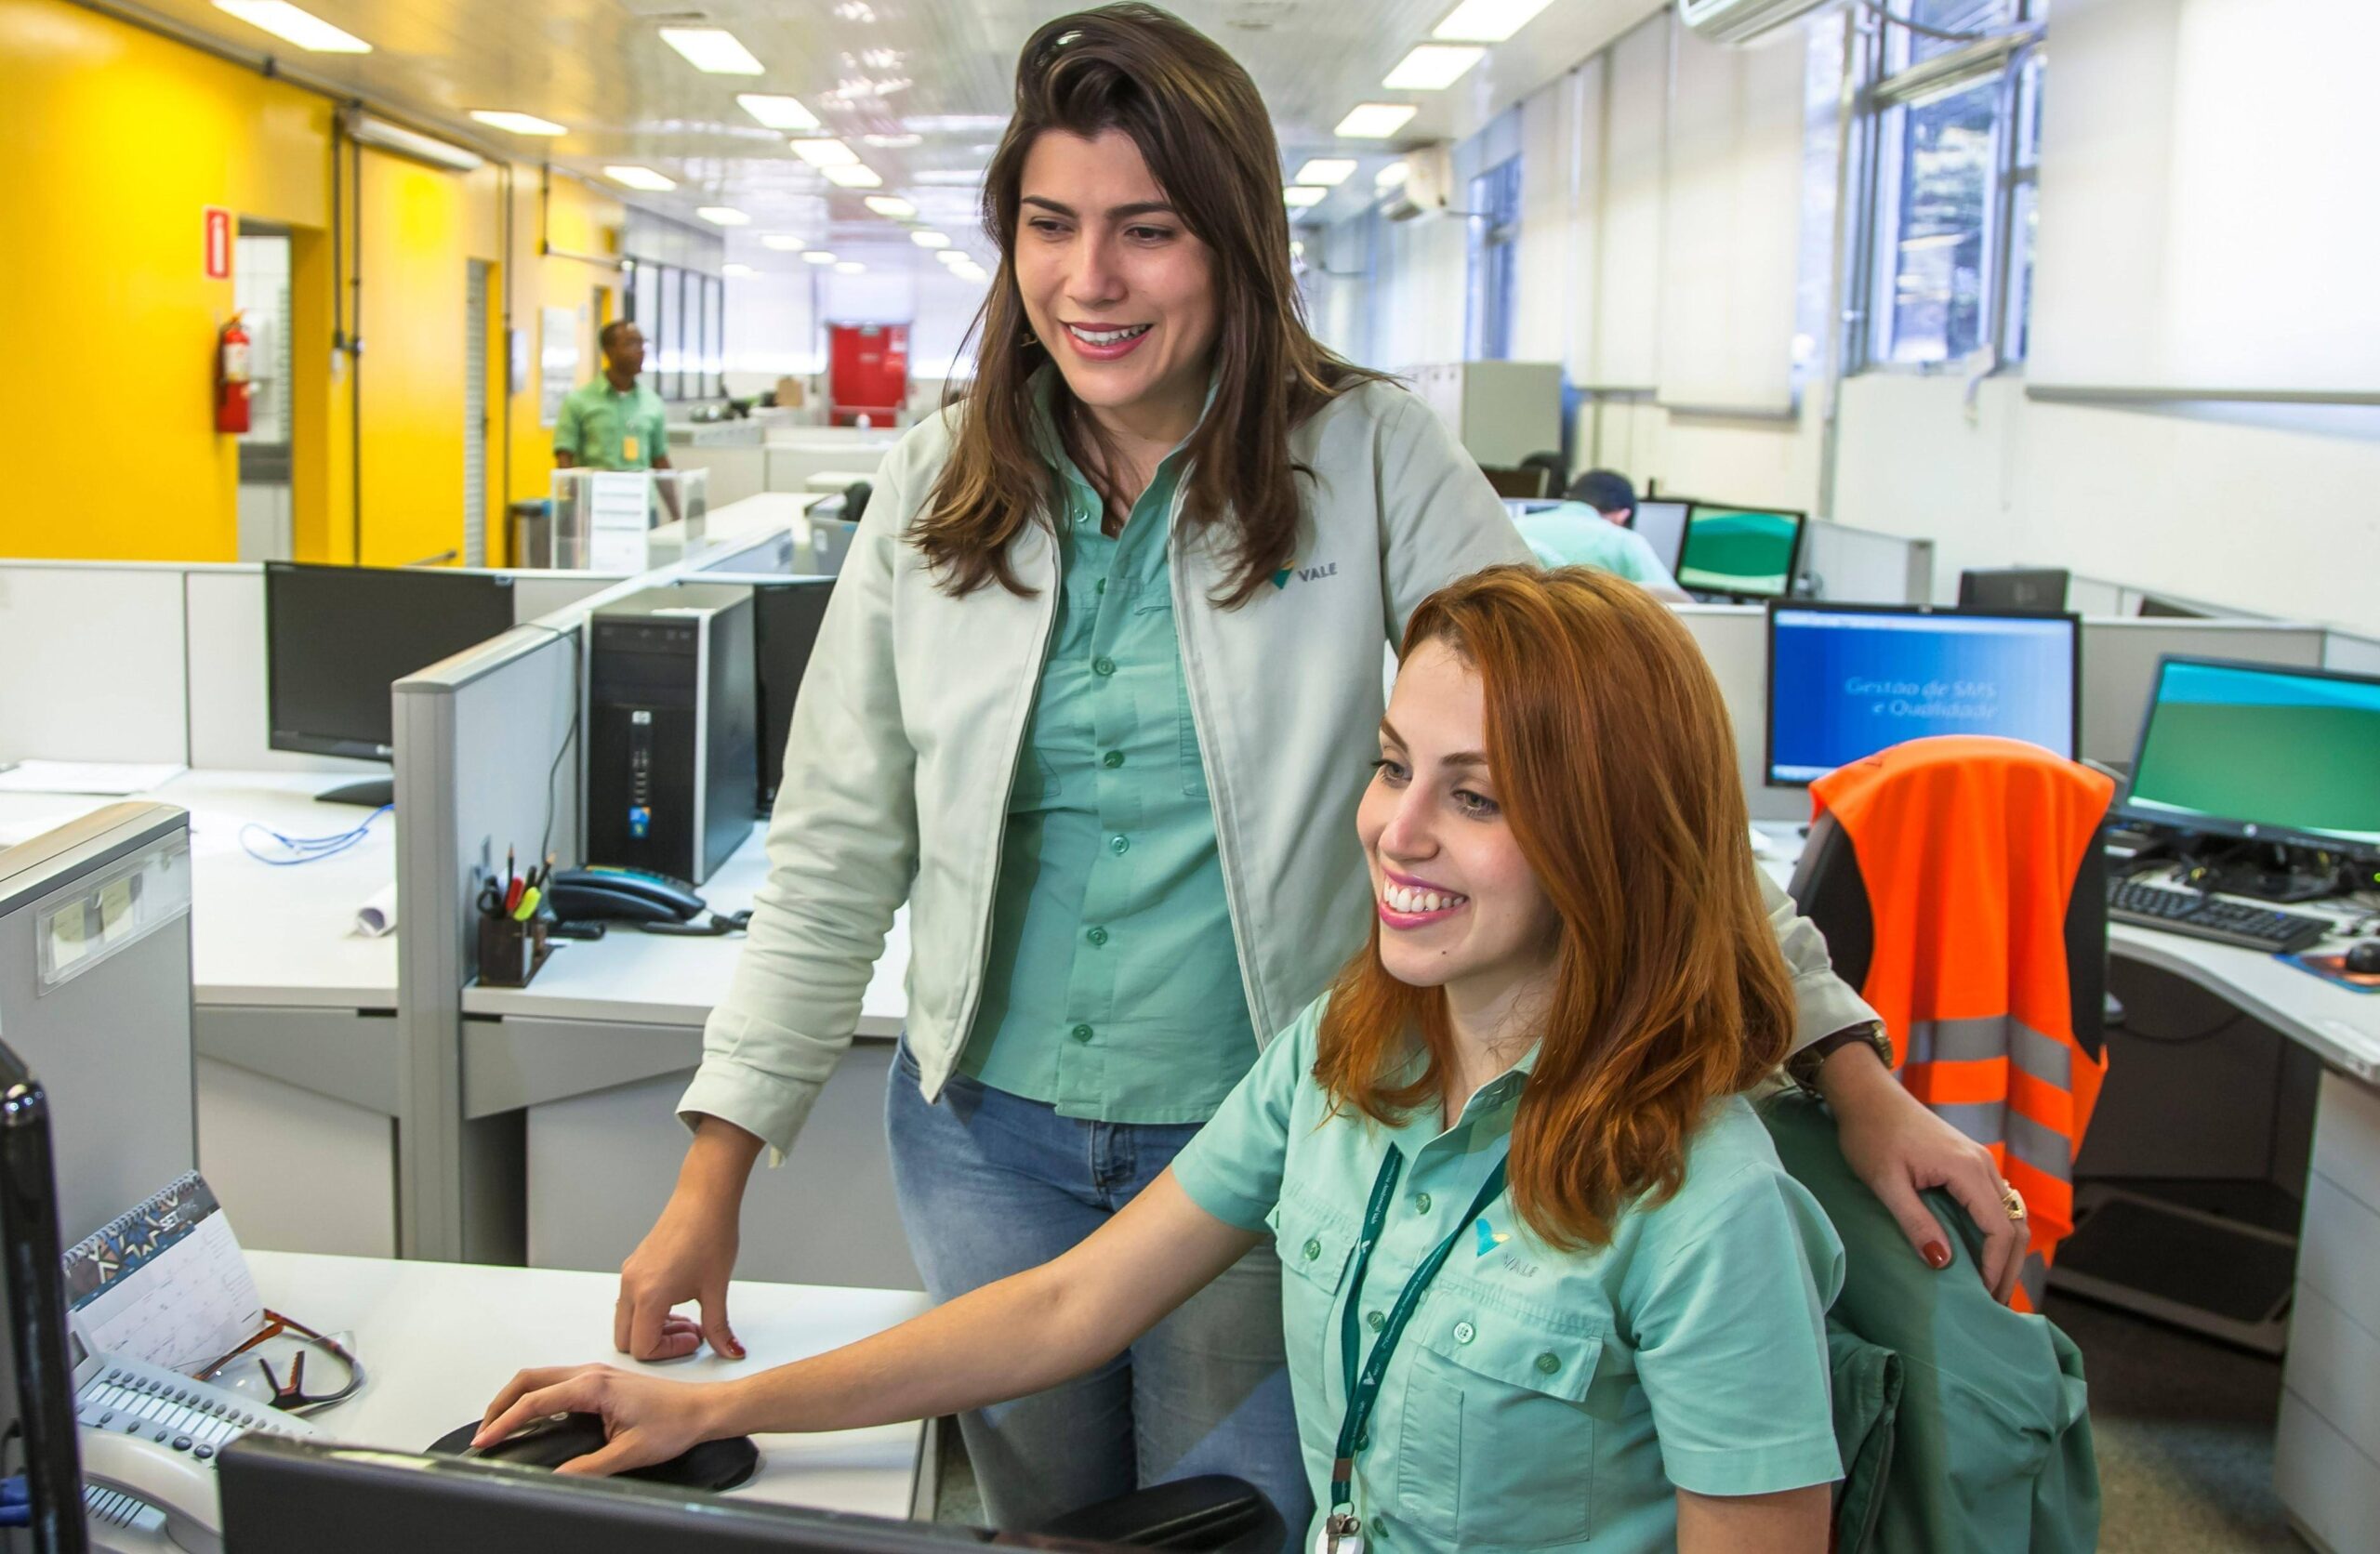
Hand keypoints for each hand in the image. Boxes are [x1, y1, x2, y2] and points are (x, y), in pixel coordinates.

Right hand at [474, 1364, 737, 1476]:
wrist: (701, 1409)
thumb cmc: (674, 1423)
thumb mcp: (630, 1453)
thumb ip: (590, 1468)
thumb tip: (557, 1479)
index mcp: (594, 1386)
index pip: (536, 1401)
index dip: (505, 1422)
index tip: (486, 1440)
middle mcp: (590, 1373)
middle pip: (530, 1379)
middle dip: (500, 1403)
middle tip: (484, 1432)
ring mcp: (594, 1374)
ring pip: (541, 1377)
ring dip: (515, 1398)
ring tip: (500, 1426)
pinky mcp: (599, 1381)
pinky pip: (555, 1382)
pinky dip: (533, 1396)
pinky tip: (531, 1418)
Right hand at [617, 1188, 743, 1361]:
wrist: (704, 1198)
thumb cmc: (710, 1235)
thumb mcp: (716, 1289)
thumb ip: (718, 1327)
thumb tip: (730, 1353)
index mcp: (648, 1296)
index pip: (643, 1348)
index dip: (671, 1352)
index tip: (696, 1337)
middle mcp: (631, 1286)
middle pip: (627, 1339)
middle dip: (658, 1343)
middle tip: (691, 1331)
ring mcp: (629, 1274)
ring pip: (627, 1320)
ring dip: (654, 1327)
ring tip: (690, 1316)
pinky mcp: (634, 1265)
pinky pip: (631, 1301)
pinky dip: (650, 1310)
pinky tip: (680, 1298)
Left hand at [1819, 1045, 2024, 1304]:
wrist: (1867, 1095)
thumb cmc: (1871, 1135)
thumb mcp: (1886, 1183)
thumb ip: (1915, 1222)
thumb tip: (1942, 1263)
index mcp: (1968, 1169)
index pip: (2000, 1229)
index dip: (1996, 1267)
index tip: (1985, 1300)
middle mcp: (1984, 1164)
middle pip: (2015, 1225)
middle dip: (2009, 1266)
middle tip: (1995, 1304)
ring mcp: (1981, 1161)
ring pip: (2010, 1214)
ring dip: (2006, 1251)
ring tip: (1991, 1285)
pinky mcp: (1971, 1161)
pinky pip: (1997, 1202)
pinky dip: (1998, 1231)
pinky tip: (1981, 1253)